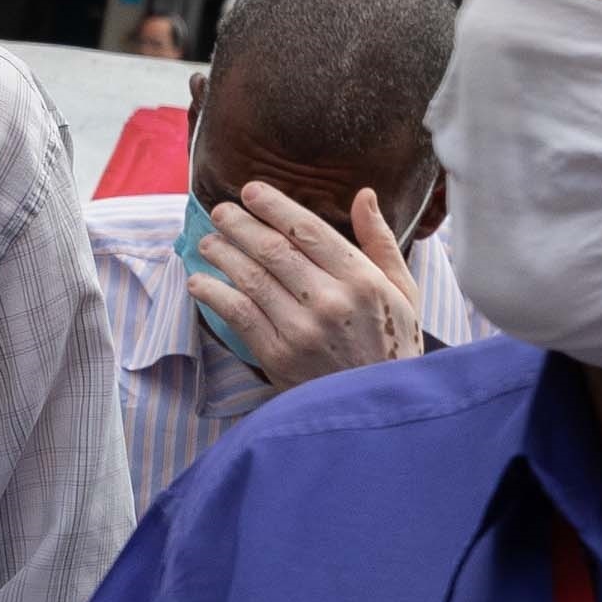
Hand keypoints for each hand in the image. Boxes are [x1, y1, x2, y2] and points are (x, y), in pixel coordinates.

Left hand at [188, 184, 426, 389]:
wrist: (378, 410)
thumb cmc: (392, 347)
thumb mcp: (403, 293)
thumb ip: (381, 243)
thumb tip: (364, 195)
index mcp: (363, 280)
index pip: (308, 230)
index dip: (274, 207)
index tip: (251, 191)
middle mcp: (330, 301)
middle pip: (272, 249)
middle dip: (240, 225)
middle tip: (220, 212)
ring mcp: (301, 329)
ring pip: (250, 278)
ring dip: (222, 254)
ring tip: (208, 243)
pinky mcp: (277, 356)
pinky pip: (238, 315)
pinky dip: (213, 294)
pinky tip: (199, 282)